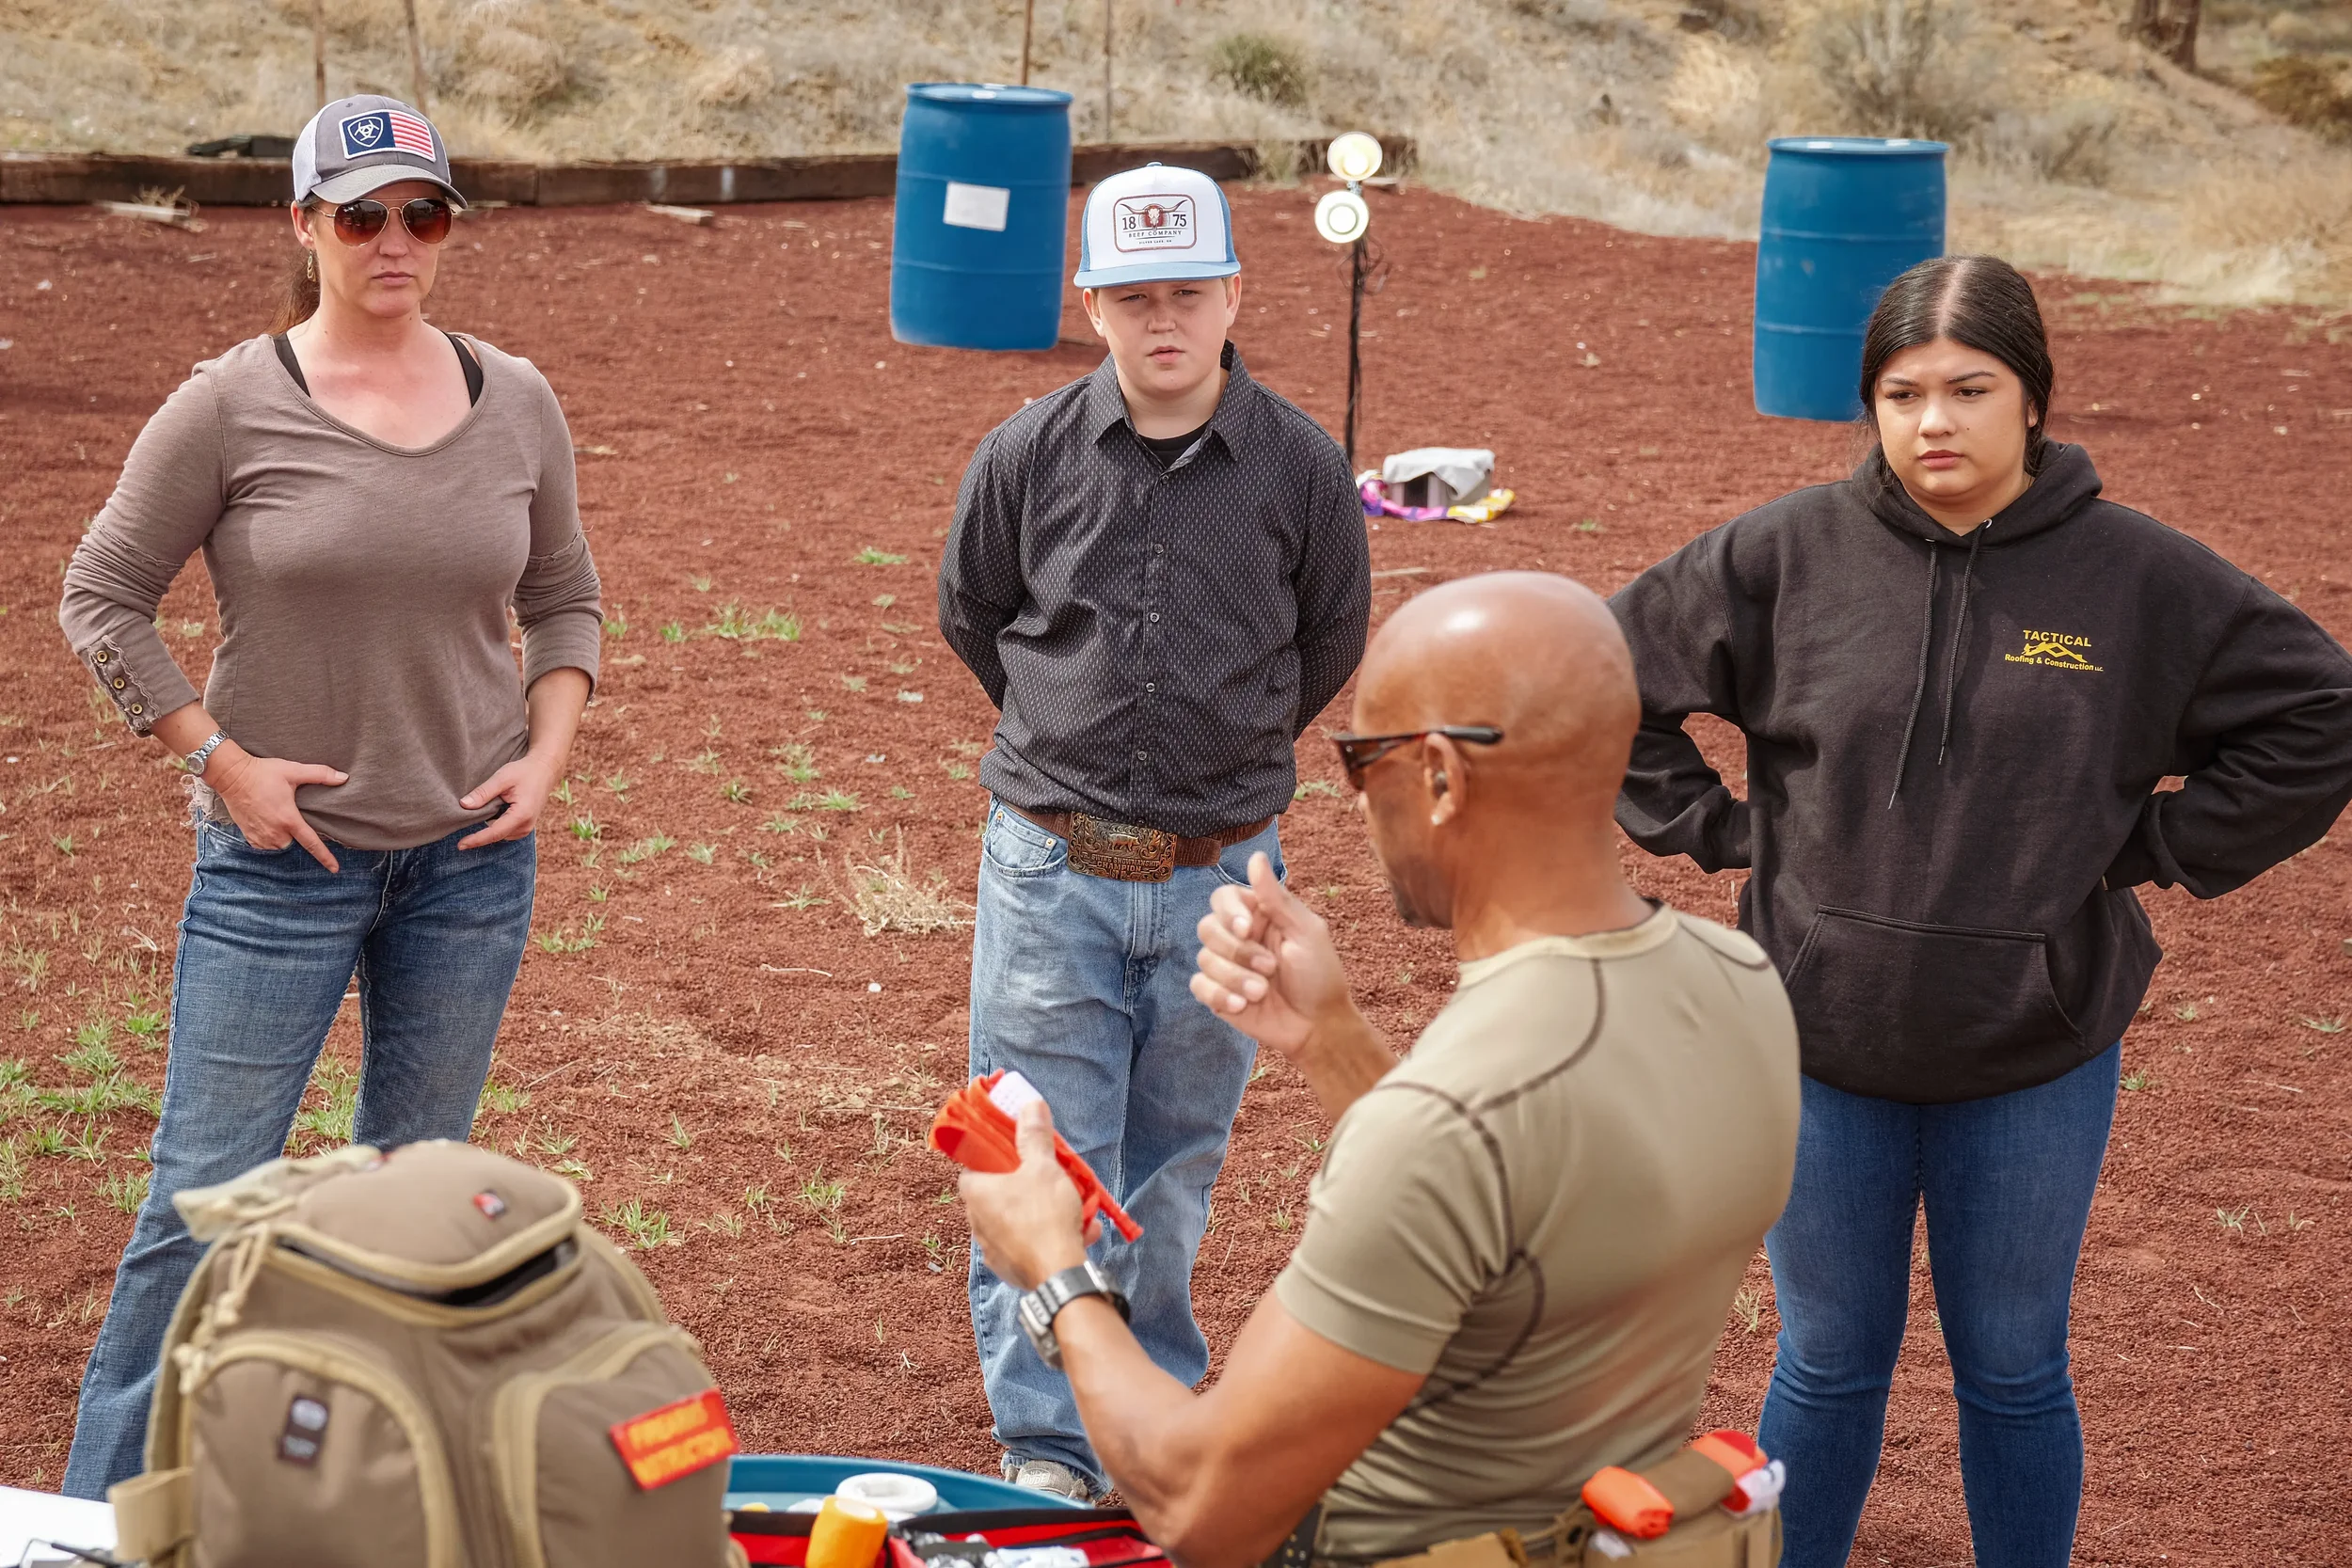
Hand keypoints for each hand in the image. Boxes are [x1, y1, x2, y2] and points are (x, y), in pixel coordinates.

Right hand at [207, 742, 346, 870]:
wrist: (231, 776)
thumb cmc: (263, 773)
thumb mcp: (294, 771)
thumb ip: (320, 774)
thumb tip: (343, 778)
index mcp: (289, 819)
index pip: (312, 844)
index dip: (325, 857)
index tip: (335, 868)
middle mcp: (275, 832)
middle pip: (294, 843)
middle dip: (296, 833)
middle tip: (289, 814)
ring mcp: (260, 836)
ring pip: (279, 845)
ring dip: (282, 836)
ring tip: (277, 816)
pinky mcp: (248, 836)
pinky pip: (264, 845)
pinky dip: (269, 838)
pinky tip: (267, 823)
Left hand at [458, 752, 559, 848]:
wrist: (544, 770)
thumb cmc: (525, 772)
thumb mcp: (502, 778)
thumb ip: (483, 792)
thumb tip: (464, 805)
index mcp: (521, 814)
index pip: (494, 832)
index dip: (476, 840)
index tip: (461, 845)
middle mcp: (526, 825)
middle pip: (496, 836)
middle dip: (480, 833)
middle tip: (464, 823)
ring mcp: (527, 828)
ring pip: (500, 835)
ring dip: (489, 827)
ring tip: (485, 810)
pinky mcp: (525, 826)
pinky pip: (505, 832)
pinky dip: (496, 826)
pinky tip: (493, 812)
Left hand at [960, 1100, 1099, 1292]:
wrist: (1057, 1276)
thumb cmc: (1044, 1215)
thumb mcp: (1043, 1167)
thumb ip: (1034, 1136)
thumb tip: (1029, 1105)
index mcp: (976, 1194)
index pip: (972, 1168)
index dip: (993, 1158)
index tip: (1017, 1154)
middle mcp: (977, 1223)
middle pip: (999, 1194)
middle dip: (1028, 1185)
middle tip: (1052, 1178)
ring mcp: (992, 1250)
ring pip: (1018, 1221)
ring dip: (1046, 1212)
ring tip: (1077, 1208)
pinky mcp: (1010, 1269)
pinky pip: (1029, 1245)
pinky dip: (1050, 1236)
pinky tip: (1081, 1232)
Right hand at [1190, 851, 1354, 1060]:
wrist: (1318, 1026)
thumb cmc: (1319, 975)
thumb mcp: (1305, 932)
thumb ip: (1276, 897)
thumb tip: (1255, 857)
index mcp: (1259, 916)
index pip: (1223, 898)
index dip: (1228, 912)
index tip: (1247, 929)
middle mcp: (1238, 938)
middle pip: (1207, 927)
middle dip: (1237, 951)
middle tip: (1270, 969)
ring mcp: (1226, 966)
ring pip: (1204, 959)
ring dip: (1235, 978)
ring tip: (1262, 992)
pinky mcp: (1218, 994)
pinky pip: (1198, 986)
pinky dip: (1219, 995)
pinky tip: (1242, 1006)